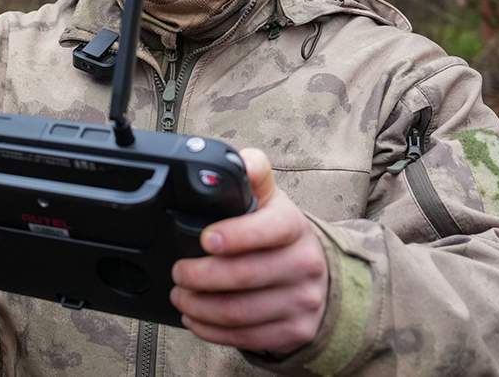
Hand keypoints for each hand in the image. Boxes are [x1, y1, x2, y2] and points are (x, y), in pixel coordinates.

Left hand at [170, 149, 328, 353]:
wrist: (320, 275)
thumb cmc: (280, 234)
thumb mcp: (269, 200)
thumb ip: (253, 173)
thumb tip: (243, 162)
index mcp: (293, 226)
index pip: (269, 229)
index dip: (236, 235)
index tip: (205, 238)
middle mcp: (304, 264)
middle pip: (246, 276)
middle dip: (201, 276)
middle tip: (178, 273)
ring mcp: (303, 300)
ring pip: (241, 312)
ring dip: (200, 307)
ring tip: (180, 296)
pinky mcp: (296, 331)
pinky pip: (248, 337)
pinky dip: (213, 331)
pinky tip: (196, 319)